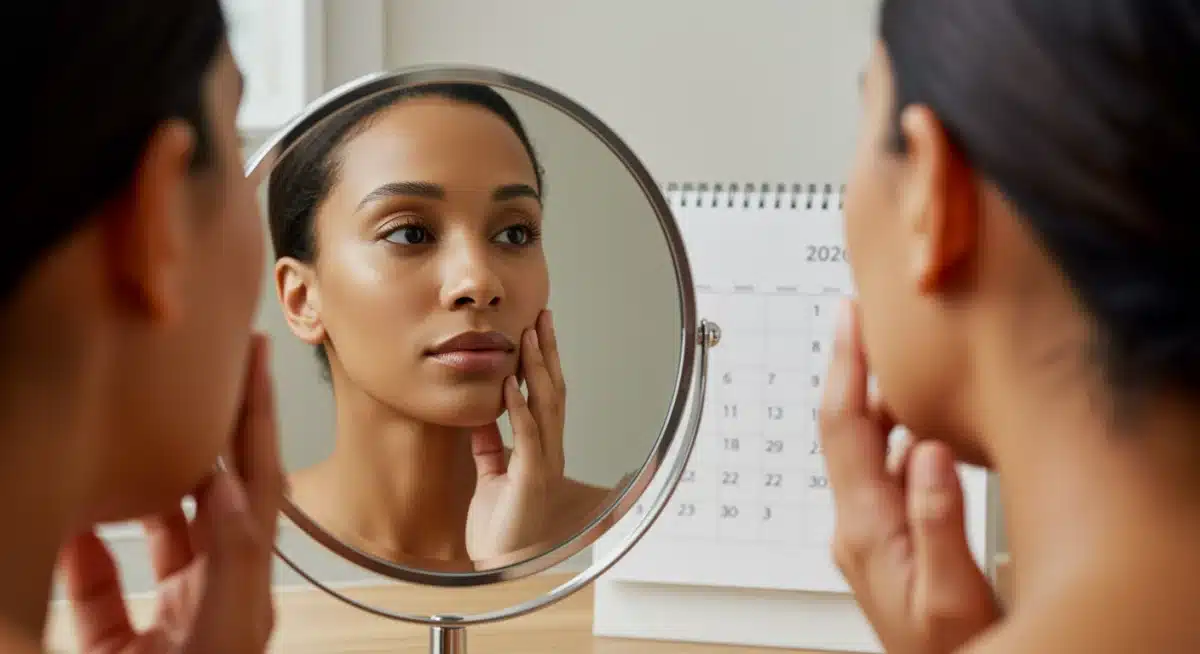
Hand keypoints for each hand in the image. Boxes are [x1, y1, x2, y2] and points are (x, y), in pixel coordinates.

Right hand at [60, 333, 282, 653]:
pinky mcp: (117, 640)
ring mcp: (163, 614)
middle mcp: (210, 592)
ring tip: (131, 428)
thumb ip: (234, 560)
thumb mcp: (224, 634)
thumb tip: (237, 486)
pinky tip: (68, 519)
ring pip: (148, 532)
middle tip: (202, 369)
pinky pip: (98, 583)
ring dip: (136, 484)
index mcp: (244, 585)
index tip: (254, 360)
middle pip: (209, 494)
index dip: (257, 419)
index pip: (255, 482)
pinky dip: (80, 549)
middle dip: (208, 431)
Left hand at [466, 310, 565, 561]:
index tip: (536, 327)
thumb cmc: (499, 523)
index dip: (543, 360)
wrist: (501, 561)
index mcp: (541, 448)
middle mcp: (549, 450)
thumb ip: (490, 444)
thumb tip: (481, 412)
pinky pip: (527, 436)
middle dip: (547, 353)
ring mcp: (543, 463)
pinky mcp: (530, 479)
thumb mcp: (491, 472)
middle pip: (554, 391)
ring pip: (547, 406)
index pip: (545, 394)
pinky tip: (510, 383)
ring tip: (528, 337)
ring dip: (538, 369)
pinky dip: (519, 407)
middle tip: (541, 317)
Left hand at [818, 301, 999, 653]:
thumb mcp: (950, 595)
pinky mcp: (884, 537)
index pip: (844, 429)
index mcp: (864, 529)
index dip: (845, 367)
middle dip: (856, 369)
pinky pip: (884, 469)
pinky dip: (897, 433)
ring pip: (867, 446)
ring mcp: (867, 530)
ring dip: (878, 399)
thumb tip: (929, 451)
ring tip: (893, 354)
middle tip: (867, 318)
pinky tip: (919, 420)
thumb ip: (939, 521)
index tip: (847, 319)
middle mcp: (856, 525)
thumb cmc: (949, 653)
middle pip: (848, 429)